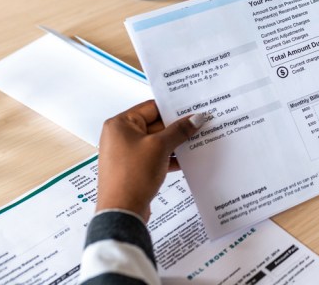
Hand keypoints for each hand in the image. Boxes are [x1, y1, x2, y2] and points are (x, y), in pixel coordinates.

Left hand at [96, 100, 205, 220]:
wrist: (122, 211)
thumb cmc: (132, 176)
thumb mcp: (160, 147)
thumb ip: (179, 131)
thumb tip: (195, 119)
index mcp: (120, 124)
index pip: (152, 108)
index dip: (173, 109)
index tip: (192, 110)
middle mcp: (120, 136)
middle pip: (155, 124)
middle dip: (176, 128)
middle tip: (198, 126)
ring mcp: (126, 152)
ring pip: (156, 141)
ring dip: (175, 143)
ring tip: (196, 141)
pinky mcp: (133, 167)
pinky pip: (154, 156)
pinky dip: (168, 156)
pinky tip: (186, 159)